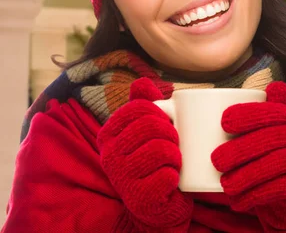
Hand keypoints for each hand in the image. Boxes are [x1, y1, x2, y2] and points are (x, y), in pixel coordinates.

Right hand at [97, 78, 192, 230]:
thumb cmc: (154, 160)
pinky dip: (176, 175)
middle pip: (151, 126)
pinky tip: (171, 180)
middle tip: (173, 145)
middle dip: (171, 133)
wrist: (160, 203)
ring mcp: (122, 178)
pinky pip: (167, 175)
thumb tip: (141, 82)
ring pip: (161, 149)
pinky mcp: (139, 198)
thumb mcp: (148, 128)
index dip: (160, 113)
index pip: (139, 107)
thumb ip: (145, 103)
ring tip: (173, 161)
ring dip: (176, 154)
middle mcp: (109, 155)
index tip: (166, 125)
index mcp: (108, 134)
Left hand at [211, 82, 285, 230]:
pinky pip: (283, 187)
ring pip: (277, 164)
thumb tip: (274, 83)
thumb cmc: (275, 167)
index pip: (274, 111)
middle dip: (241, 148)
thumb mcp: (269, 139)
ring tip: (225, 184)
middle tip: (215, 160)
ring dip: (246, 175)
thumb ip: (266, 116)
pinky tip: (239, 202)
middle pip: (273, 138)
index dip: (250, 114)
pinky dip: (257, 195)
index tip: (224, 122)